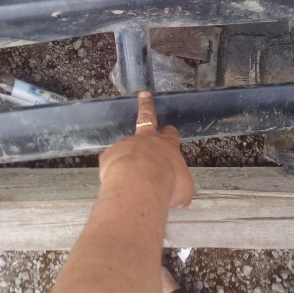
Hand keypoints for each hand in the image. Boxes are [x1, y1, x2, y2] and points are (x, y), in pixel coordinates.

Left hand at [98, 91, 193, 207]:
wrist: (141, 183)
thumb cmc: (167, 184)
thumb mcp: (182, 190)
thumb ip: (179, 189)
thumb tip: (178, 196)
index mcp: (167, 146)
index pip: (171, 134)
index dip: (170, 132)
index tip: (169, 129)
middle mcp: (147, 140)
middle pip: (147, 117)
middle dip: (147, 105)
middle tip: (144, 96)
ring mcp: (127, 144)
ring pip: (126, 147)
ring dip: (125, 157)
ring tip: (127, 176)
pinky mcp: (110, 154)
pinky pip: (110, 162)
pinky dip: (112, 171)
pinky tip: (116, 182)